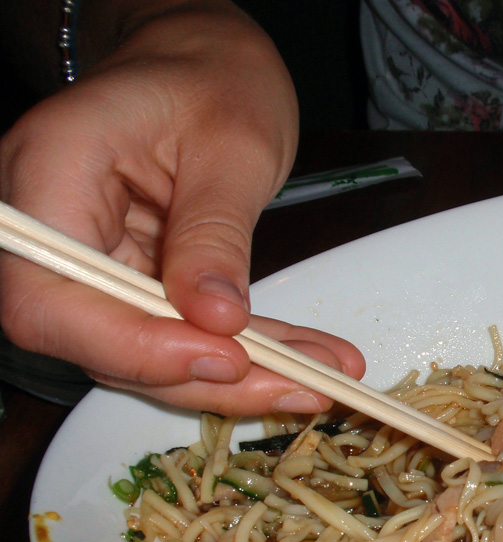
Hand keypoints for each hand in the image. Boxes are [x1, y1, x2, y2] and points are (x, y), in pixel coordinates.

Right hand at [0, 2, 365, 414]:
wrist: (207, 65)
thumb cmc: (214, 79)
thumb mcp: (232, 145)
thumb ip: (215, 232)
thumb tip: (216, 317)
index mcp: (52, 170)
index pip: (50, 296)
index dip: (130, 346)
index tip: (223, 358)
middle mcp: (52, 224)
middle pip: (95, 339)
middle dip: (200, 376)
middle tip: (302, 386)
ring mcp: (89, 260)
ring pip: (143, 351)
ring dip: (237, 376)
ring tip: (323, 377)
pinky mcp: (131, 282)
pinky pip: (179, 334)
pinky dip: (246, 353)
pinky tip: (311, 360)